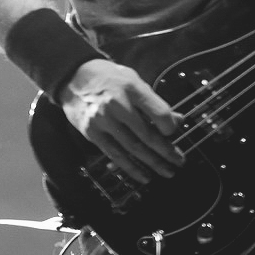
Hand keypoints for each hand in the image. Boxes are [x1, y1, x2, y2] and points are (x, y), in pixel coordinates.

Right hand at [60, 60, 183, 184]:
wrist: (74, 77)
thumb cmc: (111, 78)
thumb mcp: (135, 82)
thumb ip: (155, 102)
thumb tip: (179, 120)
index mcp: (132, 89)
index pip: (159, 112)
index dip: (170, 127)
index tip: (175, 133)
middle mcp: (117, 105)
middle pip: (147, 134)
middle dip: (167, 151)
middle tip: (180, 161)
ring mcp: (103, 120)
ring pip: (133, 147)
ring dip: (153, 163)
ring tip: (168, 172)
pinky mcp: (92, 133)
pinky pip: (115, 154)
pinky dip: (131, 168)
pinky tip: (144, 176)